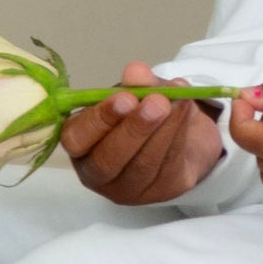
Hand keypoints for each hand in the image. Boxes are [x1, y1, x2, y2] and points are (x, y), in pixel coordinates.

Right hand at [61, 63, 224, 205]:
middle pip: (107, 160)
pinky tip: (186, 110)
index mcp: (81, 144)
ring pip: (142, 165)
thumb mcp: (139, 92)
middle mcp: (98, 173)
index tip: (125, 98)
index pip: (76, 139)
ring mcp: (128, 189)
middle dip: (134, 129)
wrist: (181, 133)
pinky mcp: (161, 192)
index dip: (99, 120)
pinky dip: (180, 135)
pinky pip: (169, 167)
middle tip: (157, 102)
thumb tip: (136, 71)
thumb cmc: (142, 111)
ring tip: (178, 101)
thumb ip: (136, 83)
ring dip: (163, 130)